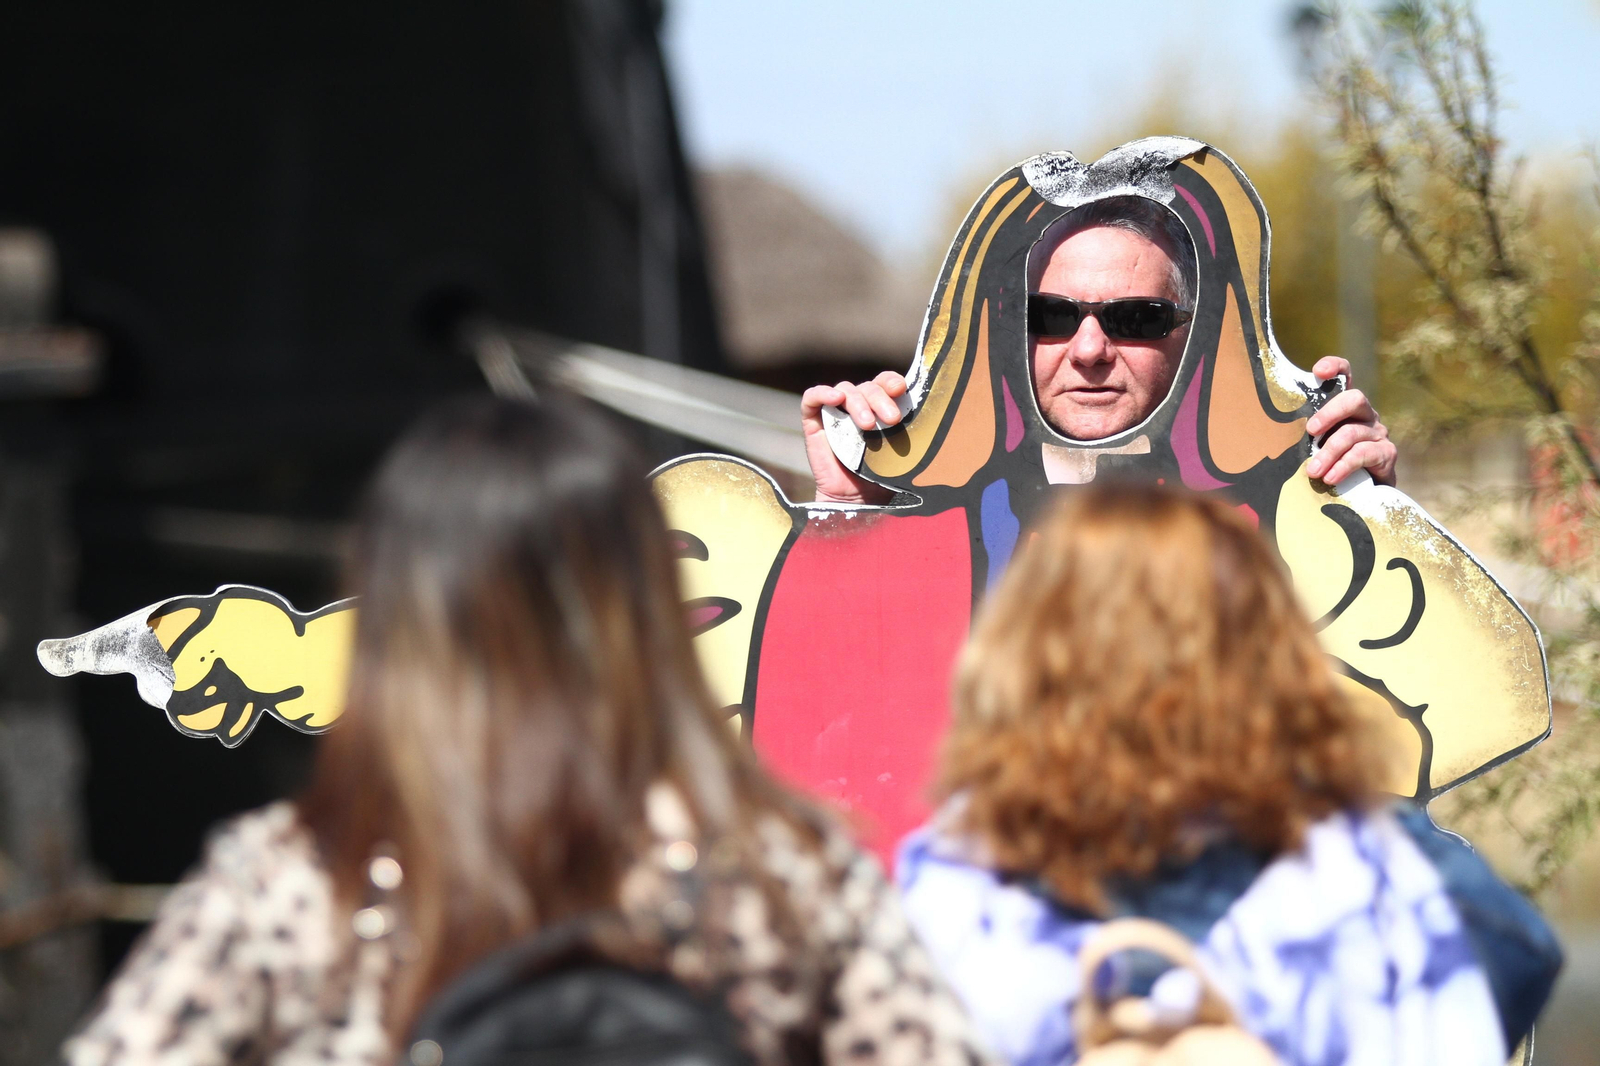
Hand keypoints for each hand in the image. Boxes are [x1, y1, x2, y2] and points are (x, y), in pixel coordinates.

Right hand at [800, 371, 906, 503]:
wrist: (858, 501)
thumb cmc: (882, 477)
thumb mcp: (902, 451)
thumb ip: (912, 432)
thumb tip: (935, 421)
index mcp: (879, 407)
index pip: (884, 382)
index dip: (891, 381)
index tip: (901, 390)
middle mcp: (857, 405)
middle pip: (868, 387)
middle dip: (881, 400)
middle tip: (892, 420)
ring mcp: (834, 412)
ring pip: (845, 390)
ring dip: (858, 403)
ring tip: (867, 425)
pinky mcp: (813, 421)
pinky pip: (812, 397)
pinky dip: (823, 393)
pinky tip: (836, 398)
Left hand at [1305, 356, 1396, 486]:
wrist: (1362, 493)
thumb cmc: (1329, 464)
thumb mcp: (1312, 445)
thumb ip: (1301, 435)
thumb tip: (1265, 435)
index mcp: (1345, 407)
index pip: (1345, 376)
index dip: (1335, 367)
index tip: (1318, 371)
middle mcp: (1364, 414)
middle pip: (1354, 398)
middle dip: (1329, 413)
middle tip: (1310, 431)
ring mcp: (1377, 432)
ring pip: (1353, 432)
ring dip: (1330, 452)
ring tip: (1313, 471)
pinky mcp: (1386, 453)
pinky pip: (1365, 454)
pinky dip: (1344, 466)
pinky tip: (1331, 477)